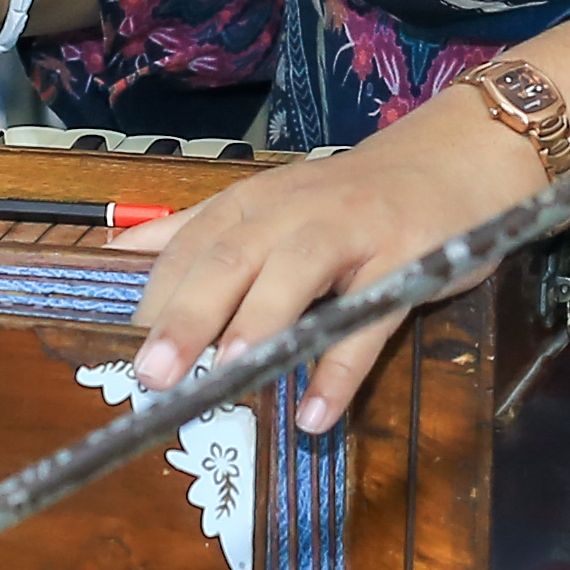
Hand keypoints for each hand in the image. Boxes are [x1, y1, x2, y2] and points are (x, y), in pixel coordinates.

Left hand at [125, 86, 543, 436]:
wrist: (456, 158)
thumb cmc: (352, 196)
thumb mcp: (269, 203)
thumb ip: (195, 229)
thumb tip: (113, 252)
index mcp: (255, 203)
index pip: (191, 246)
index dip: (154, 295)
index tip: (114, 346)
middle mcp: (294, 213)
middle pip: (232, 257)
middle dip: (189, 314)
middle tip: (153, 373)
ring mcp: (352, 233)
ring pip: (295, 273)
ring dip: (260, 323)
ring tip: (227, 376)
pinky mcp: (405, 261)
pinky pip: (369, 318)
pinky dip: (343, 366)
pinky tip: (318, 411)